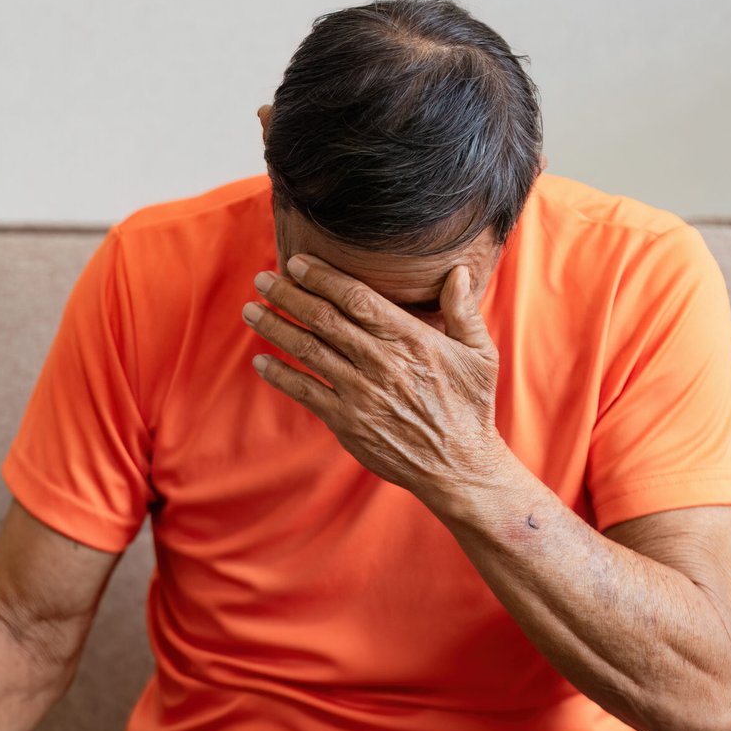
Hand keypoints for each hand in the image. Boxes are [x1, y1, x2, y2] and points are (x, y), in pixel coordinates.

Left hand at [242, 253, 505, 507]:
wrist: (458, 466)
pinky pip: (306, 392)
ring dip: (276, 328)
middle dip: (288, 296)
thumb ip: (463, 311)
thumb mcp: (480, 354)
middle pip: (324, 319)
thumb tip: (457, 270)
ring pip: (309, 351)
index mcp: (412, 340)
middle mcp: (382, 363)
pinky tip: (261, 361)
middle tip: (263, 278)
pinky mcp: (347, 422)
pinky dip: (280, 375)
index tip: (298, 263)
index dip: (323, 278)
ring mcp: (361, 393)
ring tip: (251, 311)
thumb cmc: (469, 407)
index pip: (358, 299)